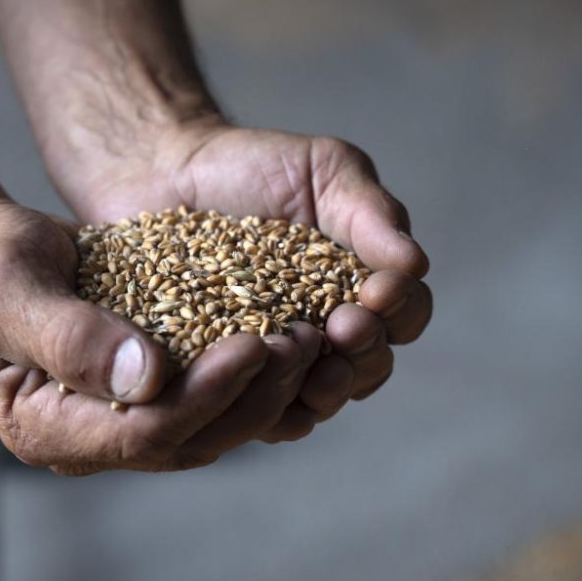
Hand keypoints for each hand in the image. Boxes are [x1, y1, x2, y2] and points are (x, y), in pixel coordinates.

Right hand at [0, 199, 329, 473]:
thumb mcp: (10, 291)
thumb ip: (70, 336)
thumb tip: (147, 378)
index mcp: (47, 430)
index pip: (145, 434)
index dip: (206, 395)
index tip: (254, 345)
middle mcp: (89, 439)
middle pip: (190, 439)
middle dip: (251, 395)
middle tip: (301, 342)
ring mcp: (119, 419)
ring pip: (211, 424)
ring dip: (263, 387)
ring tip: (308, 336)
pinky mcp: (145, 390)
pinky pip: (208, 394)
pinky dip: (250, 370)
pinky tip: (287, 332)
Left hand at [47, 121, 432, 442]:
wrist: (167, 171)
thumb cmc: (255, 167)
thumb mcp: (323, 170)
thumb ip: (370, 211)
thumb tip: (415, 263)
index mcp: (362, 289)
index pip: (406, 315)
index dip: (402, 310)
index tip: (379, 291)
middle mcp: (328, 336)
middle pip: (368, 369)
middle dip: (364, 352)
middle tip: (345, 326)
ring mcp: (277, 363)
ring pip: (315, 402)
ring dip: (322, 390)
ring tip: (309, 364)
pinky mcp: (224, 379)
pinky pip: (251, 413)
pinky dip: (260, 406)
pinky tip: (252, 383)